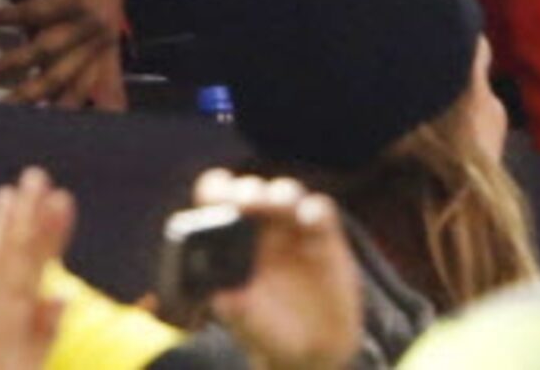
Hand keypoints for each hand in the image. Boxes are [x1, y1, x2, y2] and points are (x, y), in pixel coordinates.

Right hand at [0, 0, 127, 107]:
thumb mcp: (101, 38)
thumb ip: (99, 75)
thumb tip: (93, 110)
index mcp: (102, 56)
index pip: (81, 94)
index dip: (60, 115)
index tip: (30, 133)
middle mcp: (97, 41)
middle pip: (57, 78)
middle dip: (25, 98)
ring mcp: (85, 18)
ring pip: (42, 49)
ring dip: (8, 65)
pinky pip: (33, 10)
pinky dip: (6, 16)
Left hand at [195, 171, 363, 369]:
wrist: (311, 348)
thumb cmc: (268, 329)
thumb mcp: (247, 324)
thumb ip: (234, 309)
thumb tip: (221, 297)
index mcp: (230, 240)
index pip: (218, 200)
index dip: (215, 191)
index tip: (214, 198)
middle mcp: (261, 226)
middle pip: (252, 192)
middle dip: (247, 191)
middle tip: (244, 202)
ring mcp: (293, 228)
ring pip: (285, 194)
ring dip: (279, 195)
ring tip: (275, 204)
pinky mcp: (324, 237)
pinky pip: (320, 212)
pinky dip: (313, 211)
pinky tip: (308, 220)